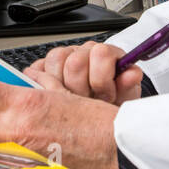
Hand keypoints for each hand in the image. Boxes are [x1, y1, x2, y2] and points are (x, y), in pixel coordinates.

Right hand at [24, 41, 142, 104]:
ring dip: (63, 85)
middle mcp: (85, 51)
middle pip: (75, 60)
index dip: (102, 79)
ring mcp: (64, 57)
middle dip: (82, 87)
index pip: (100, 53)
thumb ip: (128, 86)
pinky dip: (43, 83)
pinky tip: (56, 96)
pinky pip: (37, 67)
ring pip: (55, 59)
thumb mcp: (125, 100)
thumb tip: (130, 74)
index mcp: (107, 54)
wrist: (98, 117)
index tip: (107, 95)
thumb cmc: (112, 105)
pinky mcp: (45, 67)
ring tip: (73, 100)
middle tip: (89, 101)